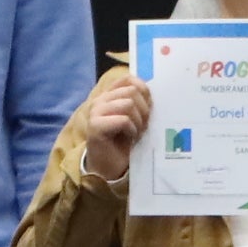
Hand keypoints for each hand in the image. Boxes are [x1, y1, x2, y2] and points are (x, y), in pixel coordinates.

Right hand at [80, 69, 148, 184]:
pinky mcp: (95, 126)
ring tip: (136, 132)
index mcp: (109, 95)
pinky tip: (130, 138)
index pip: (128, 79)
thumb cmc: (123, 142)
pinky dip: (132, 130)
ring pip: (128, 104)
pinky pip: (124, 120)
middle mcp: (100, 100)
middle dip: (144, 109)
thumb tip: (152, 91)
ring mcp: (95, 112)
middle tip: (143, 125)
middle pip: (132, 91)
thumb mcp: (135, 118)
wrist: (109, 167)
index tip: (149, 106)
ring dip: (139, 121)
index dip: (143, 89)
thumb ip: (139, 102)